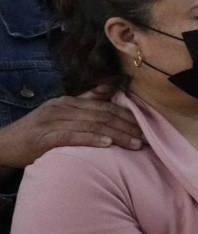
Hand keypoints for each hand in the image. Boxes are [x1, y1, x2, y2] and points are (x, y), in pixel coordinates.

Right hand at [0, 85, 142, 167]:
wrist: (4, 145)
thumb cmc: (37, 132)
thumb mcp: (61, 114)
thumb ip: (86, 101)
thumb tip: (110, 88)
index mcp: (69, 102)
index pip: (105, 106)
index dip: (127, 116)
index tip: (146, 127)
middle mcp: (62, 108)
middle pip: (102, 115)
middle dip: (127, 127)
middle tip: (147, 138)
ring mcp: (52, 121)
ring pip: (92, 125)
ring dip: (117, 135)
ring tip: (135, 144)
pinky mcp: (45, 137)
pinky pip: (72, 136)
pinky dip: (91, 139)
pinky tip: (107, 143)